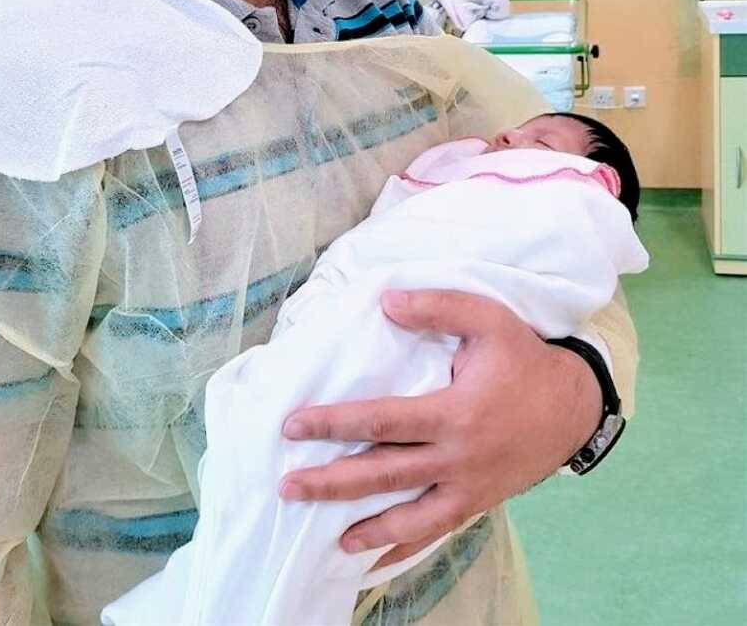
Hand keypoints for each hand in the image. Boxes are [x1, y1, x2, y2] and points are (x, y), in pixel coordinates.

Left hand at [279, 289, 601, 569]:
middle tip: (288, 488)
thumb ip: (438, 306)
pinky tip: (378, 560)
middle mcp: (457, 457)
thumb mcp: (488, 319)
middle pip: (384, 476)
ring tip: (329, 538)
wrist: (575, 406)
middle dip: (333, 484)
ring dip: (367, 530)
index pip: (382, 420)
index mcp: (454, 413)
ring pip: (410, 518)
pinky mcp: (478, 502)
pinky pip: (437, 532)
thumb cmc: (525, 359)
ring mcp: (469, 487)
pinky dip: (405, 548)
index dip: (335, 423)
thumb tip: (385, 301)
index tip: (294, 426)